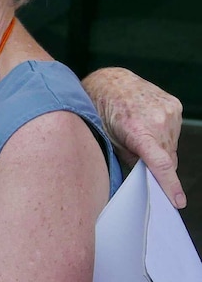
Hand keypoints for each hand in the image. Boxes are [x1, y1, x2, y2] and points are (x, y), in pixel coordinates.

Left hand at [82, 67, 185, 207]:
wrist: (110, 81)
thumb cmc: (103, 109)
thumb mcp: (109, 140)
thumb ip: (129, 159)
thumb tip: (145, 175)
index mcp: (138, 130)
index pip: (161, 163)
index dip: (170, 184)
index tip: (178, 200)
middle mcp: (158, 120)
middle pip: (168, 158)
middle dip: (157, 164)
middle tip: (139, 154)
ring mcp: (168, 111)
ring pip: (171, 145)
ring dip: (160, 147)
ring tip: (140, 132)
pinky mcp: (174, 105)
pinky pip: (173, 131)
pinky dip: (163, 134)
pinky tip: (148, 124)